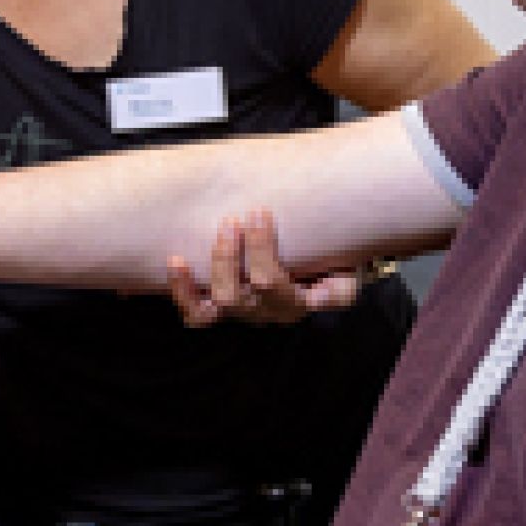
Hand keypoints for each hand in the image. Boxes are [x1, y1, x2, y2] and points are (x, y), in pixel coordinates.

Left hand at [165, 209, 365, 326]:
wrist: (326, 263)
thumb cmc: (334, 256)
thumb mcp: (349, 266)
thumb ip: (341, 279)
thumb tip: (319, 291)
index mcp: (299, 303)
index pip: (272, 284)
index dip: (260, 250)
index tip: (259, 212)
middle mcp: (271, 312)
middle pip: (240, 296)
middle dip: (232, 256)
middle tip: (234, 219)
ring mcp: (246, 312)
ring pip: (220, 304)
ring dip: (215, 266)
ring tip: (218, 233)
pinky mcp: (223, 309)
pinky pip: (198, 313)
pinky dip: (183, 290)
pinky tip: (175, 261)